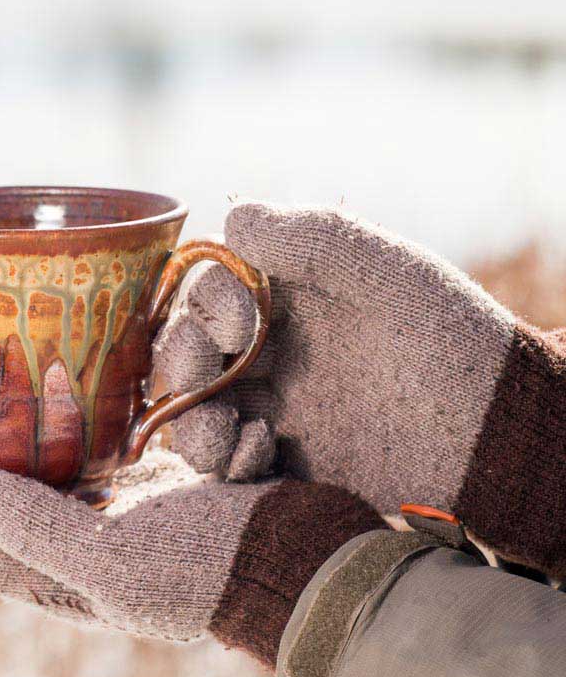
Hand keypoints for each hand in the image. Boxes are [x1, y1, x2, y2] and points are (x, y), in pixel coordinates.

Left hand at [0, 431, 383, 668]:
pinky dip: (24, 432)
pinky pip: (58, 455)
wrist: (298, 555)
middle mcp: (62, 546)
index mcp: (52, 575)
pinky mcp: (130, 480)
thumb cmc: (214, 566)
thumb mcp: (118, 561)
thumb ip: (32, 531)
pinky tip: (10, 402)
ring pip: (8, 480)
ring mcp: (95, 512)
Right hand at [169, 201, 565, 575]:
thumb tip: (232, 217)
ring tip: (229, 436)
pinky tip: (262, 456)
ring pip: (196, 409)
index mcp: (290, 295)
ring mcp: (277, 404)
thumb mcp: (390, 273)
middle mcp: (274, 347)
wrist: (494, 436)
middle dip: (182, 364)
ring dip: (194, 423)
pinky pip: (227, 459)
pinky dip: (226, 459)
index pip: (212, 290)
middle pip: (189, 350)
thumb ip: (315, 238)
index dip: (207, 307)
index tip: (243, 330)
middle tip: (205, 385)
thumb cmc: (450, 340)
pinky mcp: (285, 459)